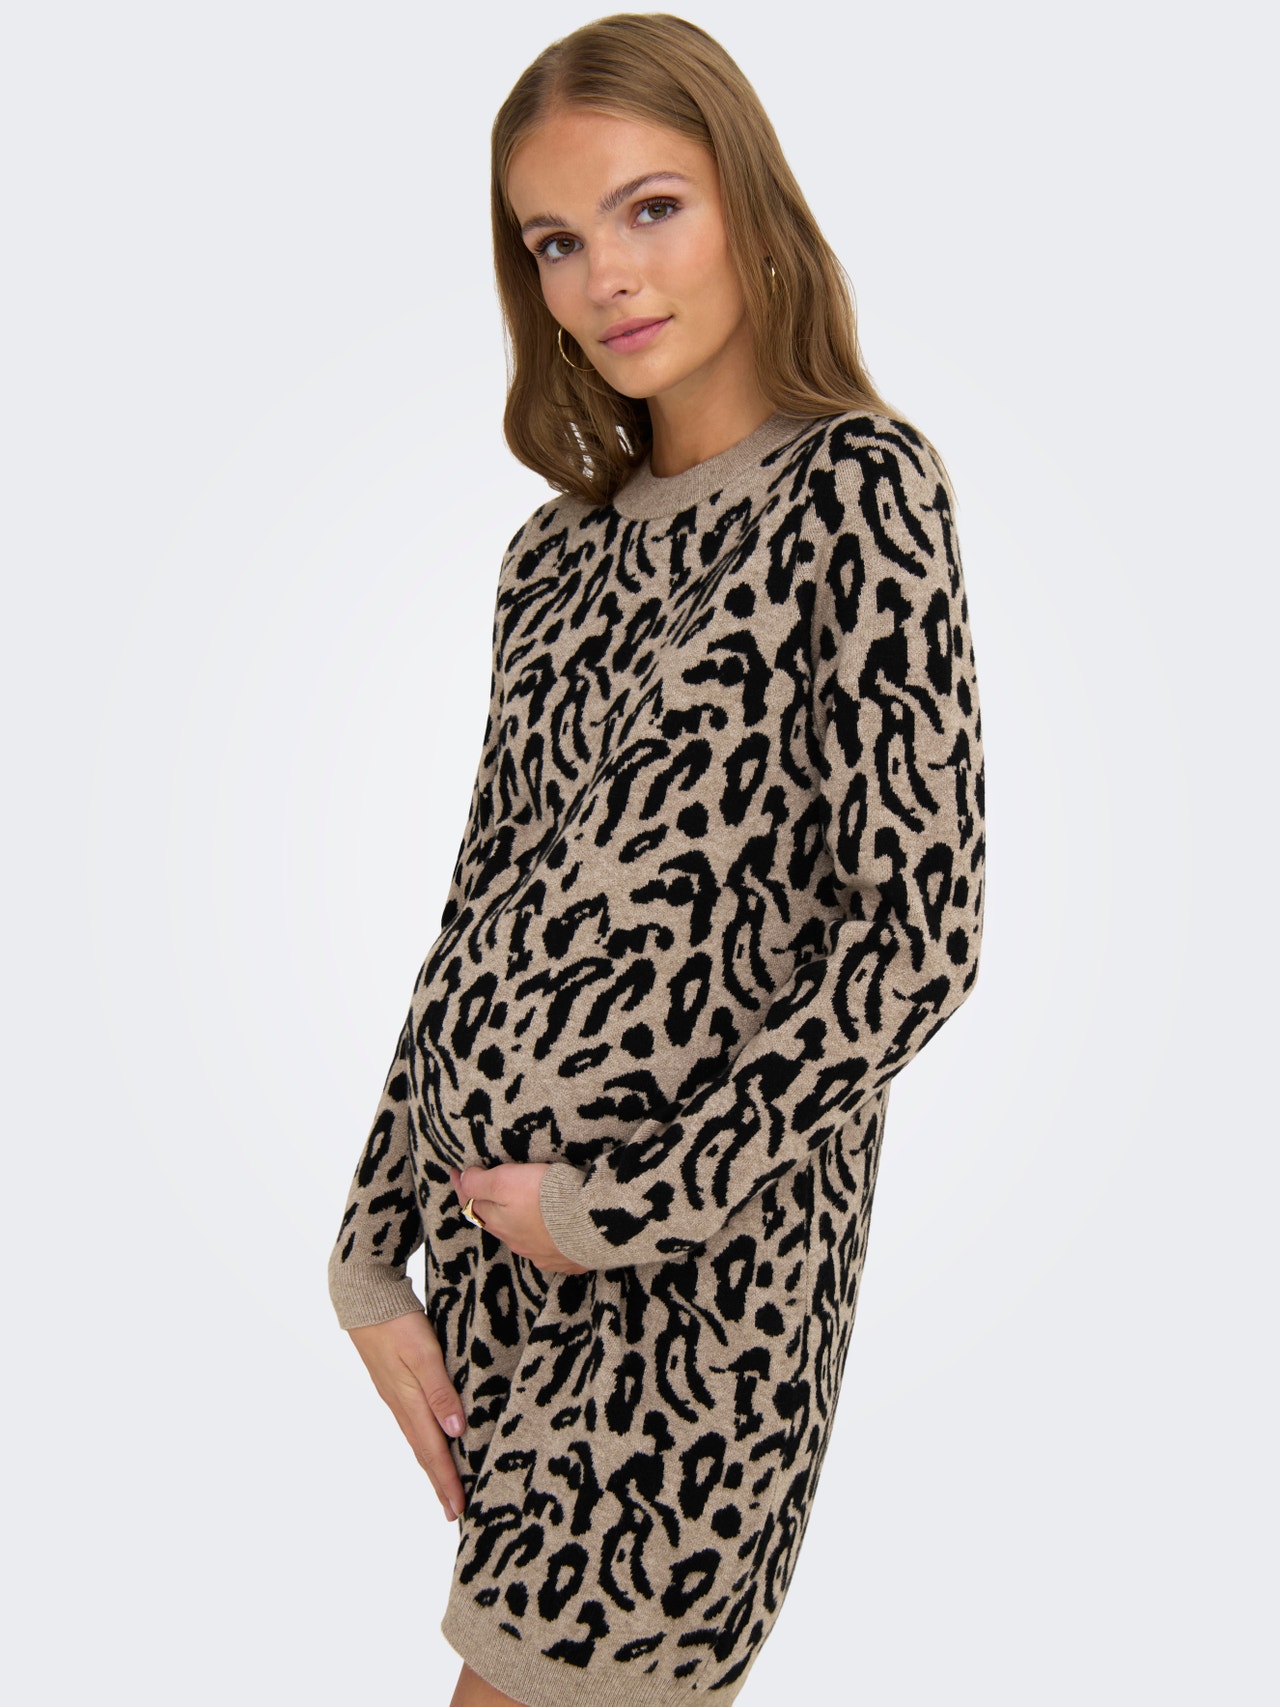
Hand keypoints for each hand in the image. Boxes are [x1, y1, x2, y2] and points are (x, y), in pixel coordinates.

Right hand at [347, 1309, 467, 1523]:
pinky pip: (412, 1422)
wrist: (363, 1296)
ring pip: (417, 1439)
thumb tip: (456, 1431)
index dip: (447, 1480)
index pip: (433, 1450)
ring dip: (432, 1465)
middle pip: (424, 1452)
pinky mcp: (393, 1383)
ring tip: (443, 1486)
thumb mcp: (424, 1353)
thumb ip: (440, 1390)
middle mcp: (400, 1404)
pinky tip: (430, 1441)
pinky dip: (424, 1441)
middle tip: (452, 1512)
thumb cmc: (396, 1322)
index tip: (458, 1509)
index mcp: (409, 1401)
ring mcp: (395, 1395)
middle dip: (439, 1482)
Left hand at [449, 1162, 590, 1274]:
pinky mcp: (566, 1259)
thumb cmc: (547, 1198)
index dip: (461, 1185)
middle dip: (488, 1206)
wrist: (593, 1224)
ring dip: (518, 1222)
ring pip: (521, 1236)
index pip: (470, 1203)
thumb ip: (481, 1182)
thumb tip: (463, 1179)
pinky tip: (551, 1230)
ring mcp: (542, 1254)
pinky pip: (549, 1248)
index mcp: (499, 1224)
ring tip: (523, 1207)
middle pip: (495, 1222)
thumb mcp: (506, 1181)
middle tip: (485, 1188)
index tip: (454, 1171)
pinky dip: (544, 1237)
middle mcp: (517, 1243)